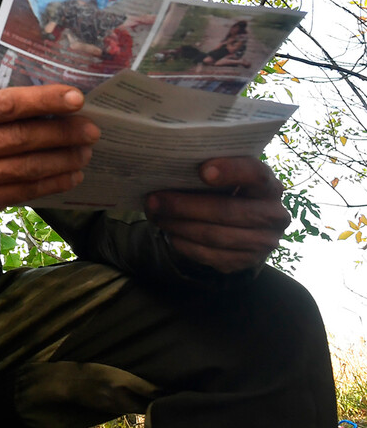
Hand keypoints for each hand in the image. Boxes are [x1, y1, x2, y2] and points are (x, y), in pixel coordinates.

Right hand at [0, 85, 97, 217]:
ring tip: (85, 151)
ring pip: (28, 166)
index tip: (76, 99)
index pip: (6, 105)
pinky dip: (54, 182)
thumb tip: (55, 107)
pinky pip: (27, 190)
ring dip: (64, 159)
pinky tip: (71, 174)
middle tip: (90, 130)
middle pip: (21, 137)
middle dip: (62, 132)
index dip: (43, 101)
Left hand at [146, 156, 288, 272]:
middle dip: (184, 206)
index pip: (256, 174)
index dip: (231, 171)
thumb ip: (210, 169)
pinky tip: (169, 232)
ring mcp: (264, 242)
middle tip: (153, 199)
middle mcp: (274, 214)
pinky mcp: (248, 262)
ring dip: (179, 225)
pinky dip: (185, 243)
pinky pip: (210, 255)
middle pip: (228, 211)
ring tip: (155, 215)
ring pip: (215, 235)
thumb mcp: (227, 175)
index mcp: (269, 184)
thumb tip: (168, 166)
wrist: (244, 225)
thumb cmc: (228, 191)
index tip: (202, 170)